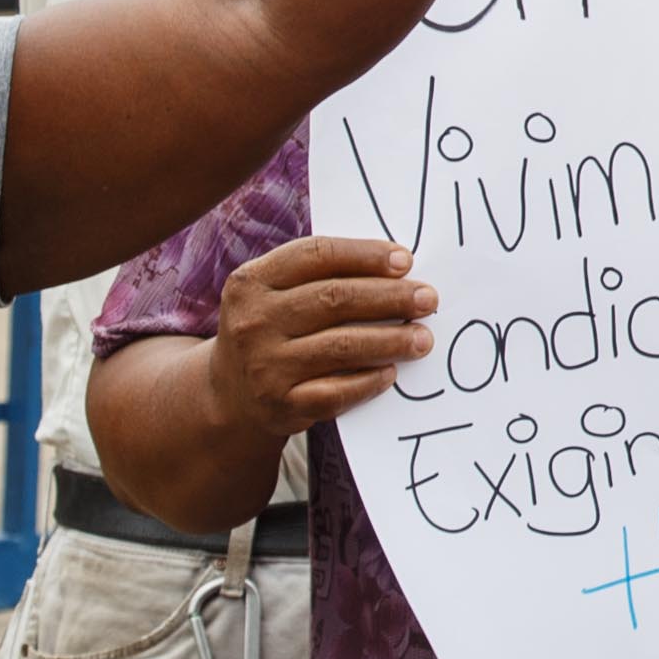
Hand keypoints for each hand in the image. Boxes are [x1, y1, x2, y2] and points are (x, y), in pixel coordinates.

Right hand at [208, 235, 436, 435]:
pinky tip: (391, 372)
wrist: (230, 395)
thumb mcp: (275, 294)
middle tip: (428, 299)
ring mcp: (265, 365)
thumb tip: (397, 267)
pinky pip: (337, 391)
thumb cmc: (272, 330)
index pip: (316, 255)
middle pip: (335, 298)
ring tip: (423, 338)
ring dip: (390, 340)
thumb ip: (321, 275)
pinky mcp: (281, 404)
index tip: (405, 261)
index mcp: (252, 281)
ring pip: (341, 345)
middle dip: (390, 297)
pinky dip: (369, 381)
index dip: (365, 255)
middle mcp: (254, 321)